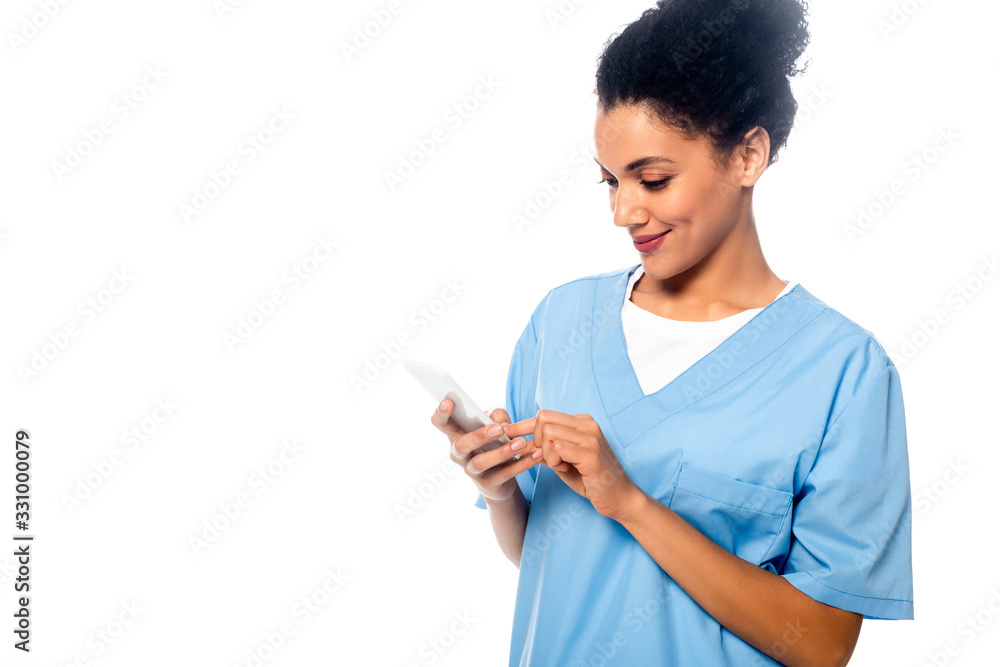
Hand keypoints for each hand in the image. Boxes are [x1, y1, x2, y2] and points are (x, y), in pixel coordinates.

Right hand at [430, 398, 541, 502]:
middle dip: (479, 436)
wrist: (500, 479)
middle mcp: (459, 454)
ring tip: (521, 443)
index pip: (441, 424)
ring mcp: (471, 471)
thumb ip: (497, 417)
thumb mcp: (495, 425)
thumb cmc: (494, 443)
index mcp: (457, 435)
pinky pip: (504, 474)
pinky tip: (535, 454)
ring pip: (481, 462)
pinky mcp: (488, 484)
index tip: (449, 401)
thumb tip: (500, 422)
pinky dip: (522, 464)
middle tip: (498, 429)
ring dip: (502, 452)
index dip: (441, 413)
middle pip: (461, 445)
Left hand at [504, 410, 640, 520]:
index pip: (544, 414)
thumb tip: (518, 441)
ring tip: (559, 465)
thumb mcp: (562, 461)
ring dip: (546, 454)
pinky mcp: (591, 453)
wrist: (619, 498)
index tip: (507, 434)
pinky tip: (564, 469)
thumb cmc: (590, 479)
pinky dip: (553, 461)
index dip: (523, 425)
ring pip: (548, 432)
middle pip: (543, 419)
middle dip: (536, 440)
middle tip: (547, 458)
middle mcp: (588, 424)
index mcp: (582, 422)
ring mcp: (591, 437)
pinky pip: (557, 448)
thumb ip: (544, 449)